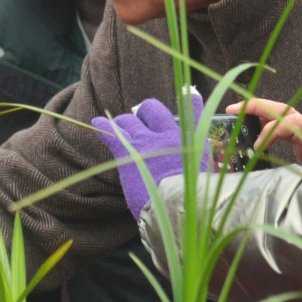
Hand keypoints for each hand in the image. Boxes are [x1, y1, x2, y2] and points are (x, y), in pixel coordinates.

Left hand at [92, 94, 205, 219]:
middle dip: (144, 112)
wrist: (179, 209)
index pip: (193, 113)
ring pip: (129, 120)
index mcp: (193, 143)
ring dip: (122, 122)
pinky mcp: (128, 153)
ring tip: (118, 126)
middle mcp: (170, 136)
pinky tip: (97, 122)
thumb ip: (197, 170)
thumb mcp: (204, 181)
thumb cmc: (193, 202)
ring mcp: (147, 142)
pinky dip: (103, 126)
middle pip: (153, 109)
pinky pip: (111, 133)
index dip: (190, 100)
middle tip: (140, 119)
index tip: (188, 92)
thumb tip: (190, 175)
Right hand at [230, 99, 301, 165]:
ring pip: (280, 115)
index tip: (257, 146)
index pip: (293, 124)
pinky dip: (264, 125)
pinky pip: (280, 127)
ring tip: (235, 116)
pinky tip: (250, 131)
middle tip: (233, 110)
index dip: (272, 131)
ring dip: (258, 112)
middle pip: (283, 110)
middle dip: (257, 106)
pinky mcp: (301, 141)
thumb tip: (280, 182)